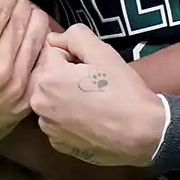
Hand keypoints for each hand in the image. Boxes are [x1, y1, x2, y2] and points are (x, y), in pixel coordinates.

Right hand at [0, 0, 49, 167]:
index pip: (1, 10)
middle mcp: (0, 67)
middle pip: (22, 22)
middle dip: (23, 5)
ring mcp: (16, 86)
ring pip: (37, 41)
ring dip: (37, 22)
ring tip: (32, 13)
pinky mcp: (25, 101)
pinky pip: (42, 67)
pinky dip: (44, 49)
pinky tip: (40, 40)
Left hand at [30, 24, 164, 167]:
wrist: (141, 133)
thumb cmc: (122, 90)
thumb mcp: (102, 52)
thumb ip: (74, 35)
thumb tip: (55, 39)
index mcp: (46, 78)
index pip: (54, 51)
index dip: (75, 56)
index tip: (92, 68)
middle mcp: (38, 103)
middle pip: (49, 75)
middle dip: (66, 75)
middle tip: (94, 84)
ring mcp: (47, 127)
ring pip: (52, 98)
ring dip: (65, 96)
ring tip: (93, 102)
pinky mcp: (57, 143)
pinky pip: (58, 120)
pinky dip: (69, 117)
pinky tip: (89, 120)